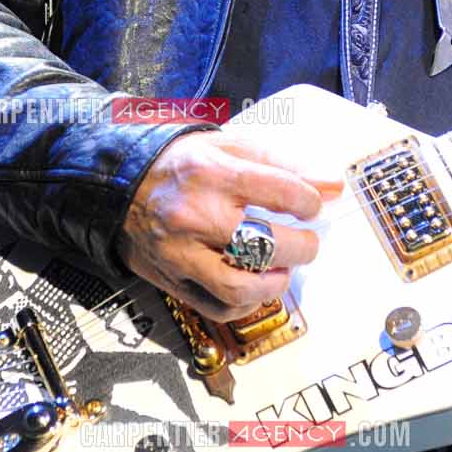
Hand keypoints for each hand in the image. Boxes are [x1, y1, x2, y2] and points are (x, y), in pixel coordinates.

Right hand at [118, 130, 344, 322]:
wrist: (119, 184)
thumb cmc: (181, 163)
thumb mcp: (229, 145)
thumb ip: (283, 162)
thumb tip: (332, 185)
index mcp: (213, 173)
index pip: (282, 192)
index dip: (310, 202)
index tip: (312, 205)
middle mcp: (195, 214)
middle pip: (267, 243)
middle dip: (302, 246)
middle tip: (307, 241)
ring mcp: (181, 252)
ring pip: (242, 285)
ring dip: (276, 282)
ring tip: (284, 268)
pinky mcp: (172, 279)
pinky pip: (218, 307)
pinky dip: (245, 303)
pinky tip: (255, 284)